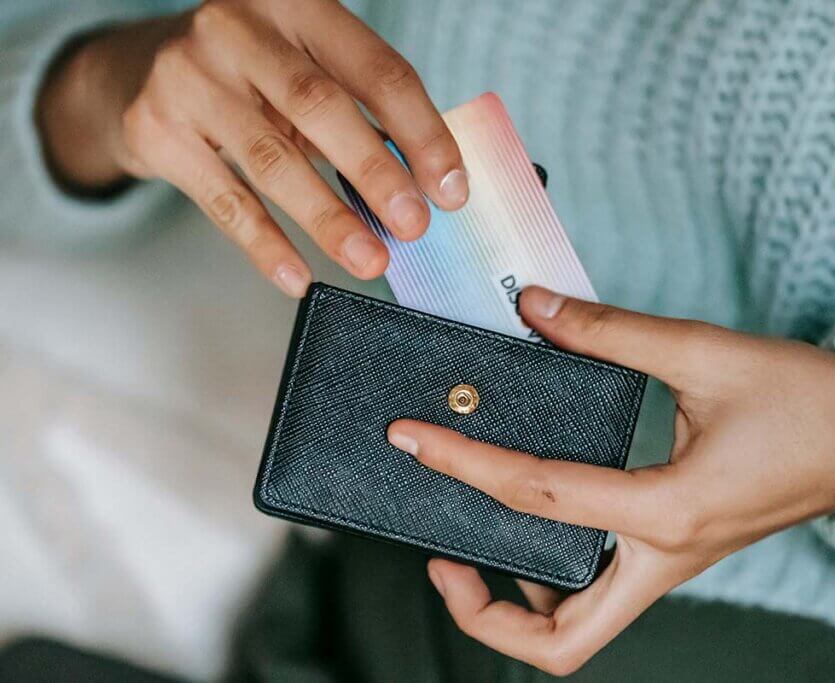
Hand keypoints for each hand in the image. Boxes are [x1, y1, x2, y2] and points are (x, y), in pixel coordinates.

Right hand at [37, 1, 468, 293]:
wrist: (135, 72)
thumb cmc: (247, 75)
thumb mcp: (303, 69)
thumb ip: (358, 111)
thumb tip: (426, 187)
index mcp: (297, 5)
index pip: (377, 70)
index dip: (421, 132)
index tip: (451, 188)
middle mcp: (238, 28)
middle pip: (321, 107)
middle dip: (376, 173)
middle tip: (414, 226)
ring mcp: (189, 76)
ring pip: (272, 159)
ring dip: (328, 218)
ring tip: (369, 259)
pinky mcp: (155, 129)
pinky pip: (224, 200)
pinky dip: (265, 244)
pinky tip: (298, 276)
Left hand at [386, 287, 834, 675]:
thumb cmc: (807, 400)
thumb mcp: (706, 353)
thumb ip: (610, 332)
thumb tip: (532, 308)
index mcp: (669, 509)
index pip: (539, 495)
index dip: (464, 463)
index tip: (414, 439)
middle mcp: (665, 555)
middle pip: (559, 639)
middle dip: (485, 613)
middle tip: (440, 557)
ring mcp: (672, 564)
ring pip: (581, 627)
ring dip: (519, 605)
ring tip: (474, 548)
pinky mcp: (677, 551)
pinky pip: (604, 592)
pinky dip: (556, 577)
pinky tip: (538, 523)